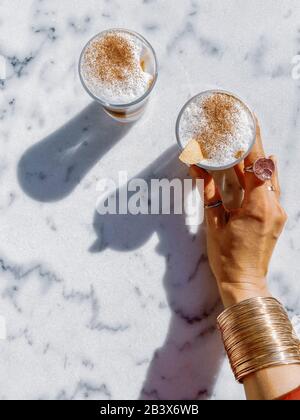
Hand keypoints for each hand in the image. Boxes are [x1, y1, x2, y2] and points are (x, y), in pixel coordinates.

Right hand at [190, 121, 286, 306]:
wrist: (244, 283)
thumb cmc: (226, 258)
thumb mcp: (213, 224)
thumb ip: (208, 193)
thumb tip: (198, 168)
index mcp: (257, 206)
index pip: (256, 165)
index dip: (252, 141)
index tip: (248, 122)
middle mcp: (273, 206)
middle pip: (266, 168)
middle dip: (254, 147)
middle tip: (244, 129)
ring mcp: (278, 213)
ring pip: (270, 179)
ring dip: (258, 162)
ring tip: (246, 147)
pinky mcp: (276, 219)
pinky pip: (271, 191)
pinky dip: (261, 178)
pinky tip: (253, 171)